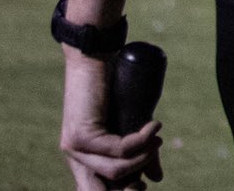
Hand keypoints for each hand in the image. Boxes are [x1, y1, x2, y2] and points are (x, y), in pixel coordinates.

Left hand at [61, 51, 163, 188]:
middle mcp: (75, 157)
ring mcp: (75, 148)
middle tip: (149, 176)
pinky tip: (155, 126)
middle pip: (102, 190)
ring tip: (158, 138)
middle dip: (130, 189)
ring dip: (144, 157)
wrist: (94, 56)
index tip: (143, 185)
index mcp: (83, 158)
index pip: (95, 190)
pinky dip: (143, 140)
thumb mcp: (128, 125)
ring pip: (115, 170)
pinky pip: (119, 149)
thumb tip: (157, 179)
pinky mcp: (82, 135)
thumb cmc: (113, 87)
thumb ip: (139, 152)